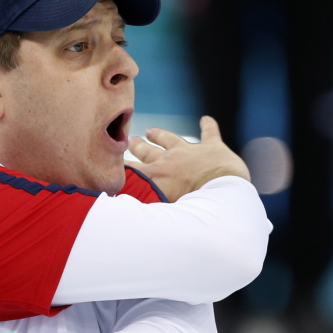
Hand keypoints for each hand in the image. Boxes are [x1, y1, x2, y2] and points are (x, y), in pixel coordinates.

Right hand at [127, 116, 250, 201]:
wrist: (219, 193)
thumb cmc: (189, 206)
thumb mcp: (159, 208)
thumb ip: (142, 205)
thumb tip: (124, 213)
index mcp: (154, 175)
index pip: (132, 169)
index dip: (122, 166)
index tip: (114, 162)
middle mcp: (168, 160)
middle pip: (147, 151)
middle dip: (137, 146)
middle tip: (130, 141)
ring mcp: (189, 151)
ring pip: (170, 139)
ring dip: (160, 134)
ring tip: (151, 131)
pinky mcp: (212, 147)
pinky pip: (209, 132)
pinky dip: (208, 125)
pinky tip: (206, 119)